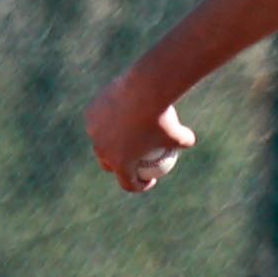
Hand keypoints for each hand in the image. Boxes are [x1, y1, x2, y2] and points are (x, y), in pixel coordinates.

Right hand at [85, 76, 195, 192]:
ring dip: (109, 139)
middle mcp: (102, 150)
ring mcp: (94, 132)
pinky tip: (116, 111)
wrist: (143, 91)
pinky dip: (106, 118)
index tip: (149, 179)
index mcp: (120, 163)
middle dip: (118, 165)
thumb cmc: (163, 118)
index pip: (127, 183)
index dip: (139, 185)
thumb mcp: (180, 134)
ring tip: (121, 134)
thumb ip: (184, 142)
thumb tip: (187, 143)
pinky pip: (98, 119)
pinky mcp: (90, 114)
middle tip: (131, 158)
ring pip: (100, 139)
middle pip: (107, 164)